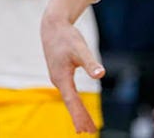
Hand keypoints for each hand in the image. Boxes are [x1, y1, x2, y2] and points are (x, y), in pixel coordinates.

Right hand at [41, 10, 103, 132]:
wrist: (53, 26)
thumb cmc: (67, 37)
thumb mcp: (80, 48)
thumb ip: (90, 63)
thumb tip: (100, 74)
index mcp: (61, 77)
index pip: (73, 102)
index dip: (80, 116)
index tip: (86, 128)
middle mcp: (57, 80)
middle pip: (70, 104)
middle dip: (79, 119)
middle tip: (89, 132)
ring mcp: (57, 78)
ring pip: (69, 99)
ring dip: (77, 113)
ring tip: (85, 126)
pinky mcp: (60, 74)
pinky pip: (68, 94)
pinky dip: (74, 104)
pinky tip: (78, 108)